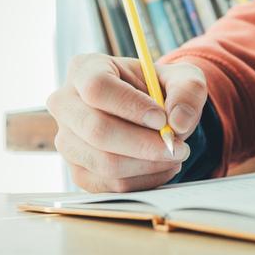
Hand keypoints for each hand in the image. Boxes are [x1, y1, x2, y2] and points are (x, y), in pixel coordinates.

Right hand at [47, 53, 207, 192]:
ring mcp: (67, 141)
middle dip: (144, 144)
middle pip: (96, 130)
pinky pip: (110, 185)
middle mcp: (66, 104)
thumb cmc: (162, 90)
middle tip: (178, 147)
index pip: (97, 88)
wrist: (155, 115)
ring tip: (175, 155)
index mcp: (85, 69)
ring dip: (148, 165)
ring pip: (104, 163)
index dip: (131, 106)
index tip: (162, 119)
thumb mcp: (183, 78)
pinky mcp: (78, 171)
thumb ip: (187, 90)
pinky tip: (163, 166)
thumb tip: (178, 122)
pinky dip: (144, 180)